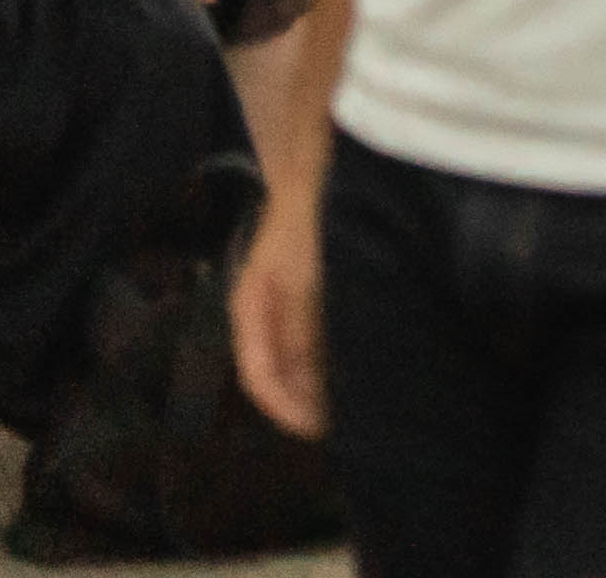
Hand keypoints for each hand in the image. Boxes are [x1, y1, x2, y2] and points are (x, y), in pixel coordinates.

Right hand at [230, 200, 327, 438]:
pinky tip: (354, 368)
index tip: (312, 430)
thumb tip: (308, 378)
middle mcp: (264, 315)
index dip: (284, 407)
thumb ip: (300, 327)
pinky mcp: (306, 297)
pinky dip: (327, 361)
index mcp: (251, 312)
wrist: (315, 177)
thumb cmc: (305, 225)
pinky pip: (312, 341)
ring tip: (349, 409)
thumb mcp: (302, 278)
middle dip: (303, 402)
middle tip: (339, 428)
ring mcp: (284, 306)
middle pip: (277, 374)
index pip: (259, 376)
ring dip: (316, 385)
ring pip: (296, 360)